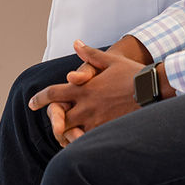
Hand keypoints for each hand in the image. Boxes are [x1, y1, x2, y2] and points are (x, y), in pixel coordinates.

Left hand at [29, 40, 150, 146]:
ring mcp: (96, 121)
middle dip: (54, 122)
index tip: (31, 104)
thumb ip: (90, 54)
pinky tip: (85, 140)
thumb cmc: (132, 73)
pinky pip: (88, 142)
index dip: (39, 99)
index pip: (53, 94)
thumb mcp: (110, 60)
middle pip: (58, 119)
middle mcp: (86, 107)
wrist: (153, 90)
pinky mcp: (106, 131)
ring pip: (72, 134)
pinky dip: (83, 142)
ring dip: (68, 134)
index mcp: (83, 88)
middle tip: (55, 123)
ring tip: (68, 134)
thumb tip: (76, 43)